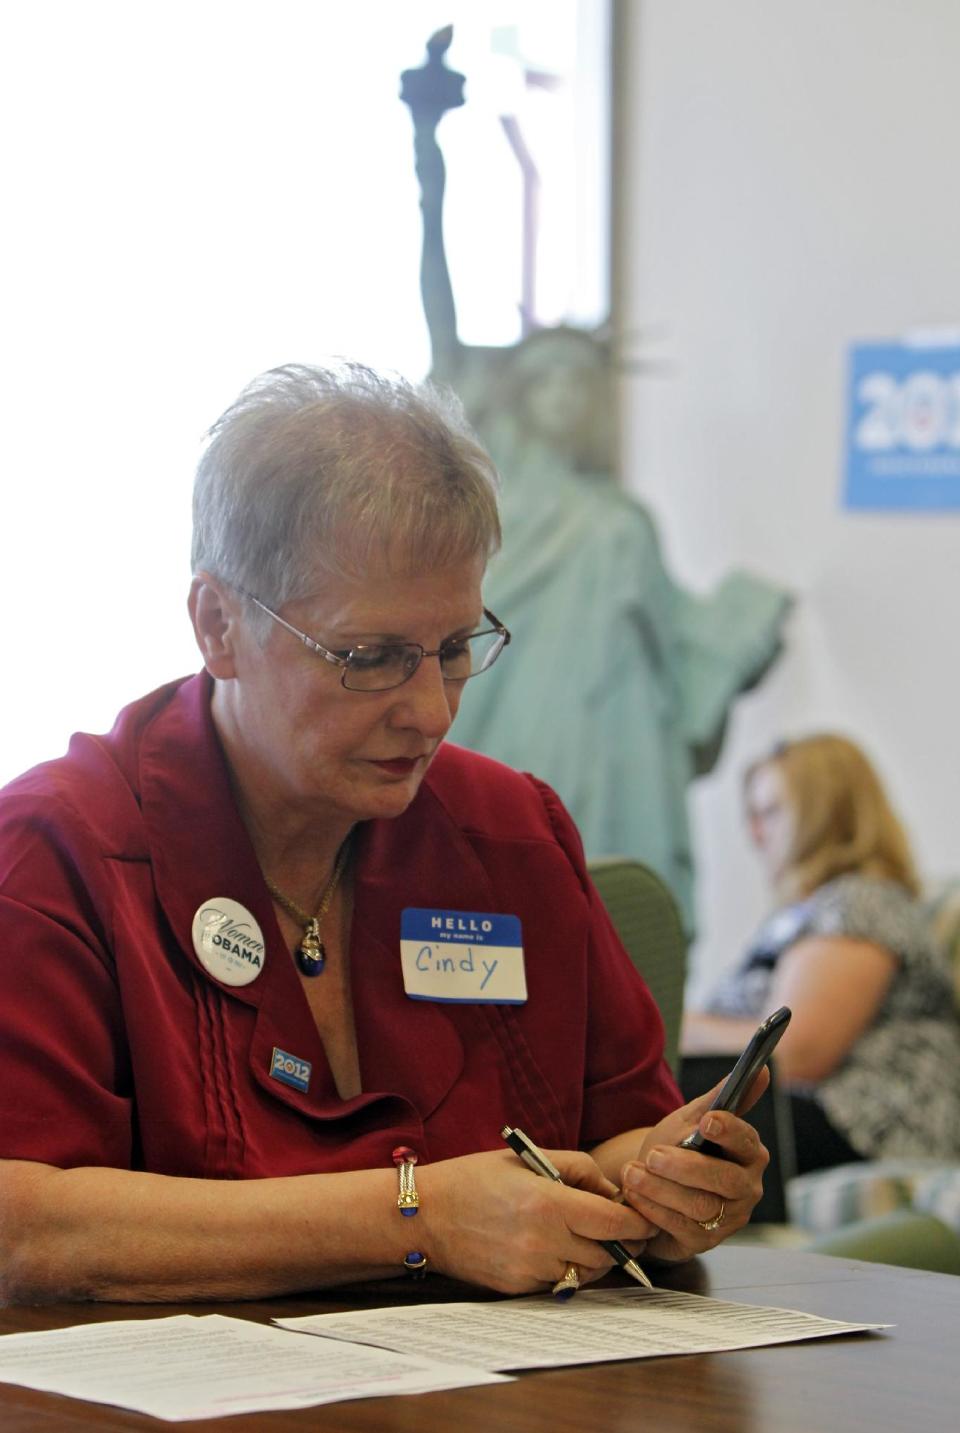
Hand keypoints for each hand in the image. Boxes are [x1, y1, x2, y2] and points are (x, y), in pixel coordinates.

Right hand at [418, 1147, 657, 1294]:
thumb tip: (611, 1191)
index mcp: (549, 1203)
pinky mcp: (518, 1289)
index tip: (646, 1219)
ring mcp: (530, 1270)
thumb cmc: (474, 1179)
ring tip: (583, 1235)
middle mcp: (543, 1242)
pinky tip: (551, 1246)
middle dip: (619, 1242)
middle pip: (607, 1254)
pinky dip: (564, 1267)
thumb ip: (576, 1169)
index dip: (638, 1223)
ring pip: (585, 1273)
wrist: (424, 1215)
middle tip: (618, 1226)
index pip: (614, 1223)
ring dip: (593, 1257)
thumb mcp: (527, 1158)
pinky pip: (558, 1282)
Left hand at [618, 1075, 769, 1263]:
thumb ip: (720, 1097)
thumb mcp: (692, 1119)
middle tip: (654, 1155)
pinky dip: (654, 1210)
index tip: (707, 1121)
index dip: (729, 1131)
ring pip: (701, 1206)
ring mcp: (729, 1219)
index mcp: (750, 1153)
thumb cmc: (679, 1148)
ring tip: (632, 1173)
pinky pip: (681, 1228)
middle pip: (725, 1180)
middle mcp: (747, 1188)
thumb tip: (762, 1069)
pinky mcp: (705, 1241)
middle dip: (687, 1167)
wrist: (654, 1186)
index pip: (746, 1141)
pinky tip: (634, 1195)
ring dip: (661, 1189)